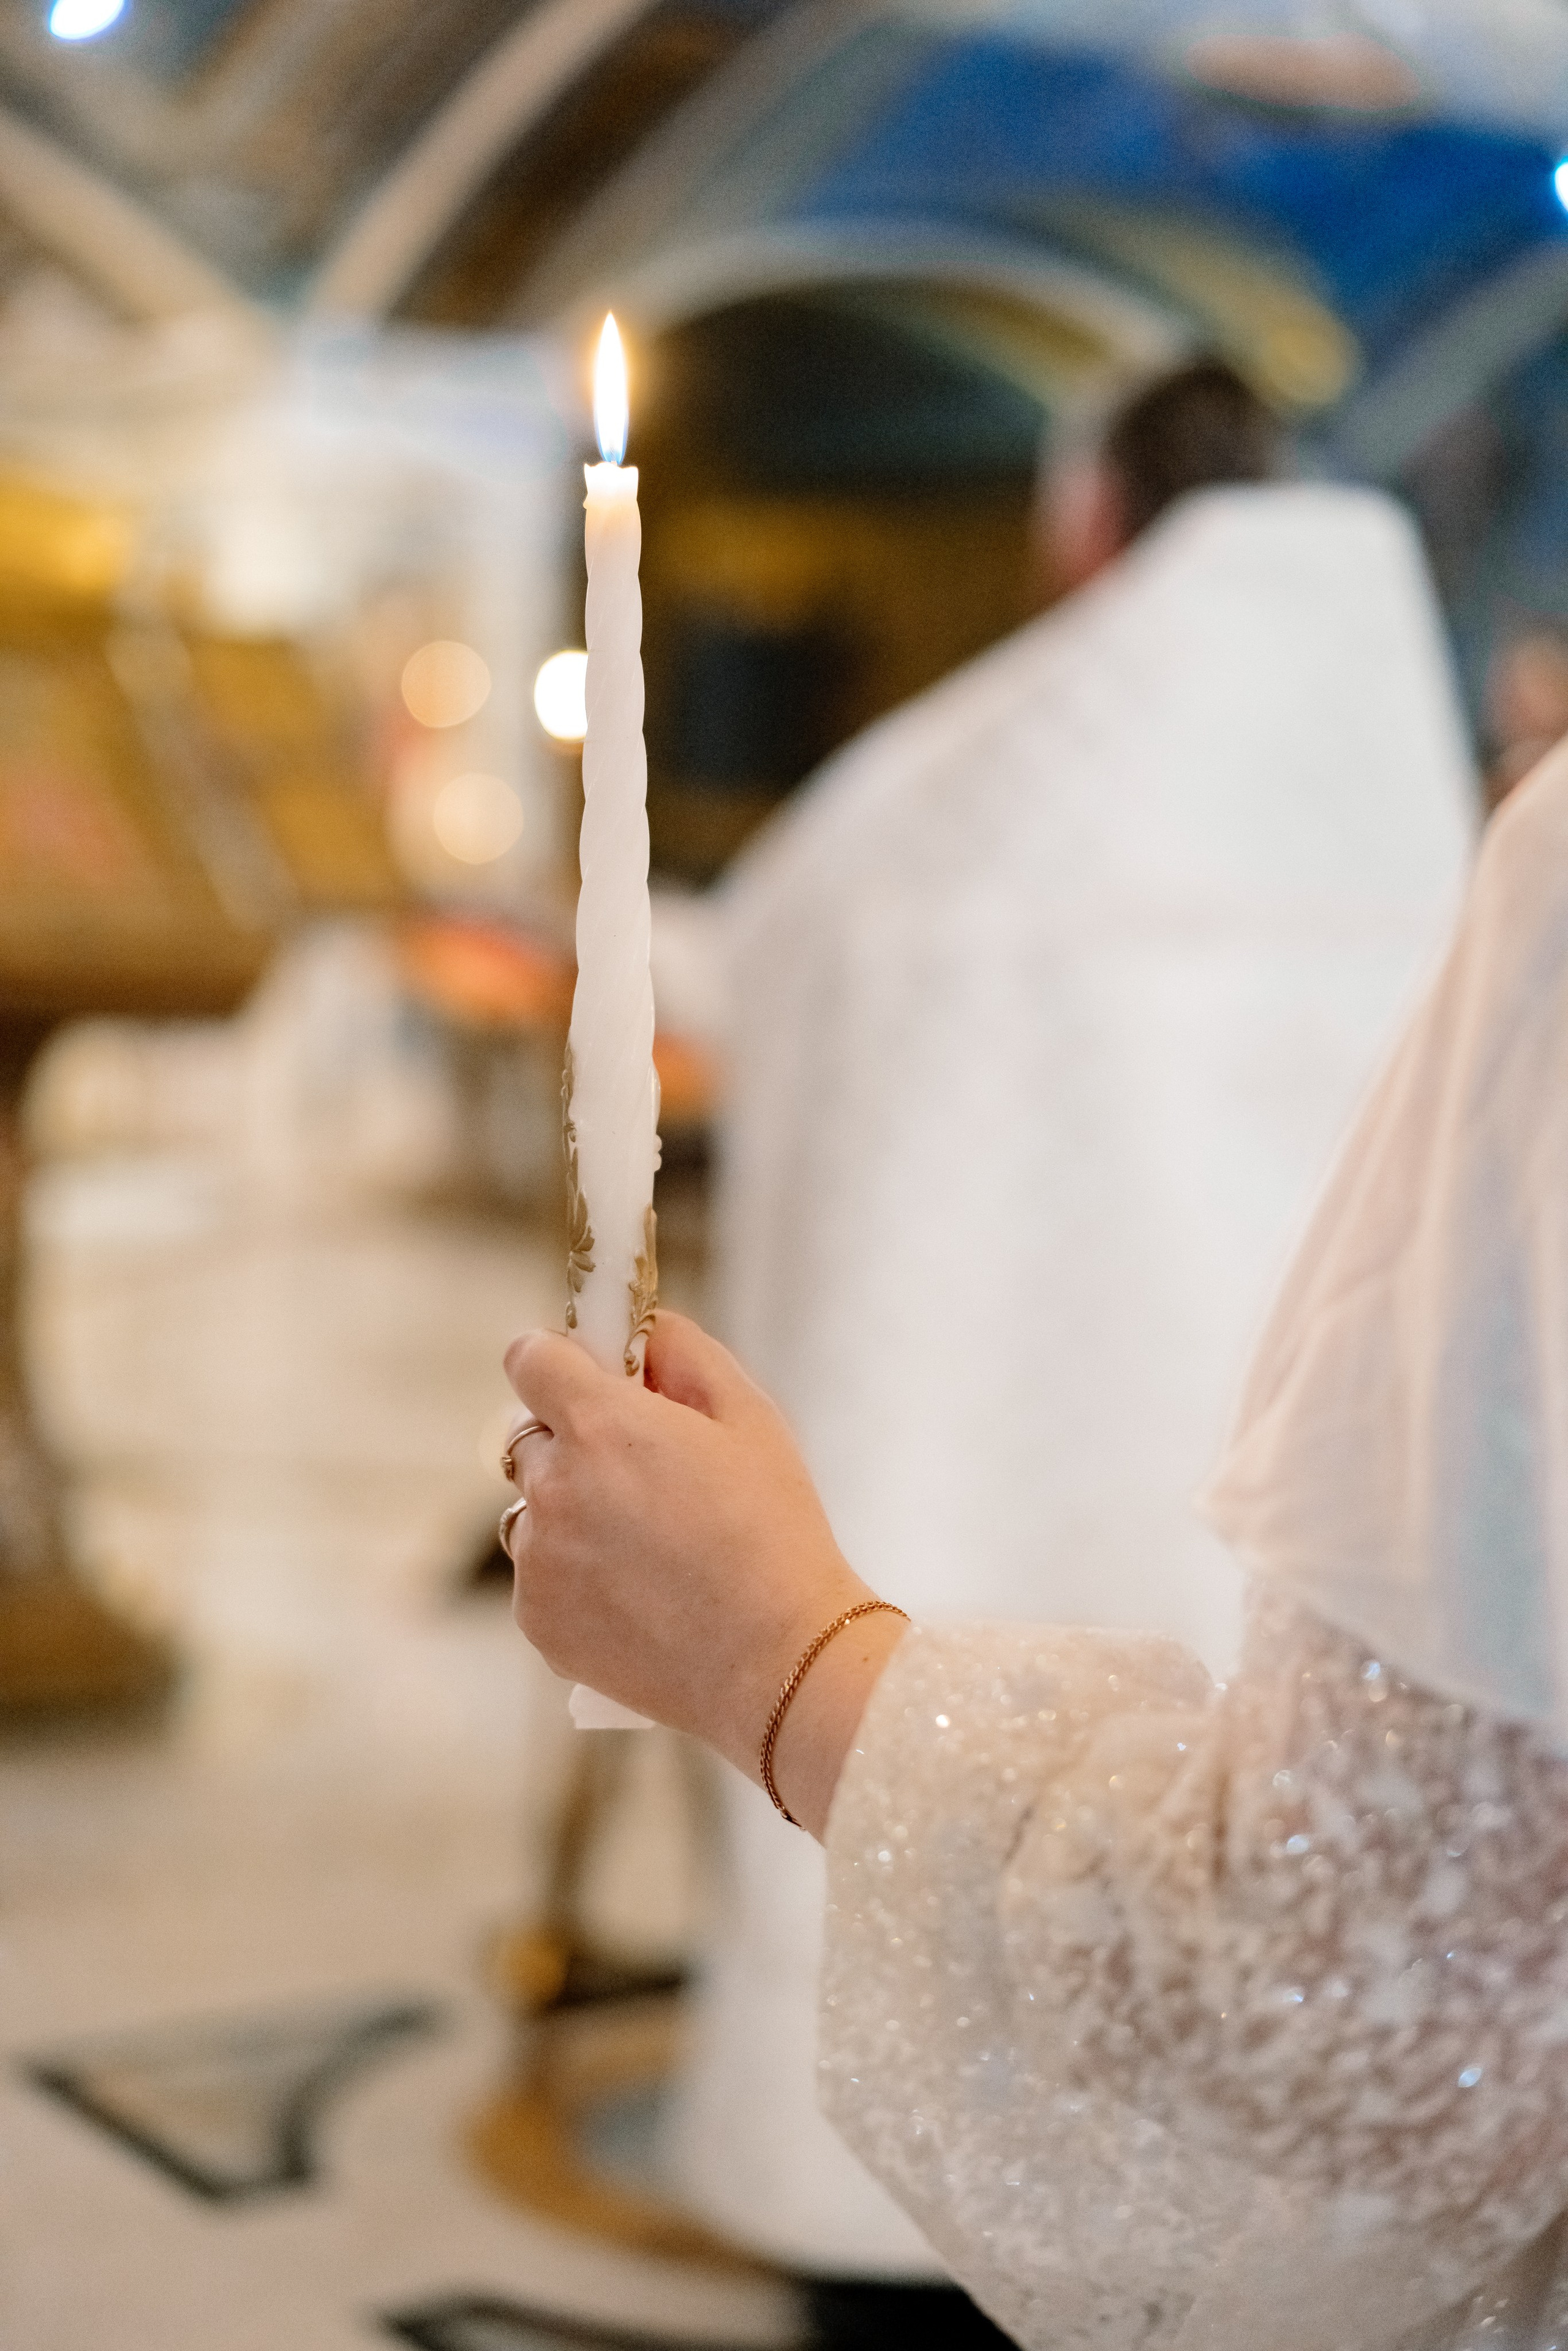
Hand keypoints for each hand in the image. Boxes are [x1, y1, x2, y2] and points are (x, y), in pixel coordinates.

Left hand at [502, 1313, 907, 1835]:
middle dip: (574, 1442)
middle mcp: (552, 1488)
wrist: (779, 1662)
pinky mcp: (537, 1621)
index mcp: (599, 1425)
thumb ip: (684, 1352)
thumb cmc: (775, 1532)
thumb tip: (640, 1330)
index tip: (593, 1380)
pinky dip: (577, 1579)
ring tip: (647, 1548)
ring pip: (532, 1511)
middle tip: (643, 1475)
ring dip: (569, 1513)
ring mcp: (538, 1561)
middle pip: (529, 1437)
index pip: (529, 1358)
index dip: (562, 1362)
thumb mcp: (750, 1416)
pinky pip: (541, 1578)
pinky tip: (642, 1597)